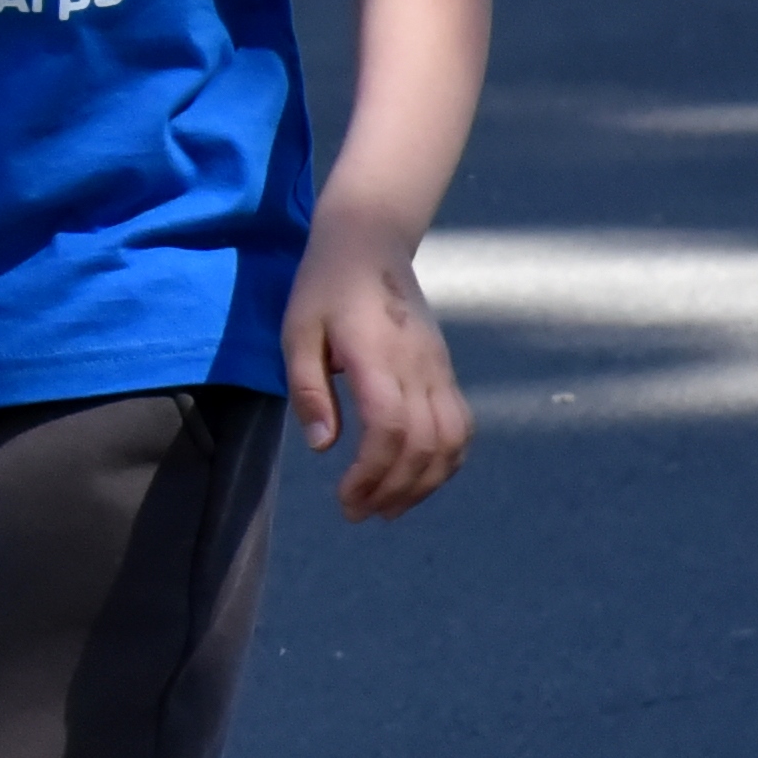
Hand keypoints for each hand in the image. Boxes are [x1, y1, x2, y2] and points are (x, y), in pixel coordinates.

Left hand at [285, 232, 474, 518]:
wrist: (370, 243)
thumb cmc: (323, 287)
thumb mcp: (296, 332)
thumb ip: (309, 390)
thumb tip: (322, 446)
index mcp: (378, 357)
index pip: (390, 429)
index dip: (371, 474)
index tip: (345, 499)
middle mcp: (418, 367)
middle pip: (424, 445)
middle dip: (393, 490)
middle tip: (357, 514)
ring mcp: (439, 369)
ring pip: (451, 442)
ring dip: (423, 484)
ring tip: (387, 508)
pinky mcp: (445, 371)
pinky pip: (460, 426)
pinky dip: (446, 462)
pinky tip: (417, 479)